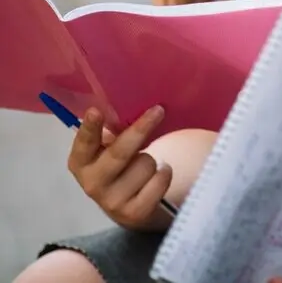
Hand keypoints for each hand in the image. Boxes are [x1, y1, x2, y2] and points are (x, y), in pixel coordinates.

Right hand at [68, 105, 173, 231]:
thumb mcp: (107, 150)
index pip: (84, 144)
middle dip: (140, 130)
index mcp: (81, 163)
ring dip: (152, 160)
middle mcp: (91, 184)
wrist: (128, 206)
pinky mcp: (134, 213)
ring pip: (145, 164)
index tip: (95, 111)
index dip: (89, 128)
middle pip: (119, 153)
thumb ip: (110, 133)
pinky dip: (164, 174)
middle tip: (158, 110)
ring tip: (144, 166)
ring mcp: (111, 202)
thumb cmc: (119, 166)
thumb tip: (126, 104)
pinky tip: (156, 177)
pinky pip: (160, 181)